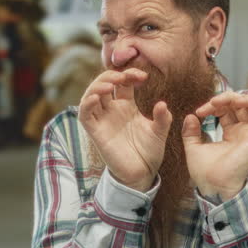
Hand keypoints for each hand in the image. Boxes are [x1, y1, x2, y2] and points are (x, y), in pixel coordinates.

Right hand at [79, 69, 171, 191]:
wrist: (142, 174)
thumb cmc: (150, 152)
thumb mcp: (159, 132)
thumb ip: (162, 118)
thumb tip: (162, 104)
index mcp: (126, 105)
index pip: (122, 82)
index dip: (129, 74)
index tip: (143, 76)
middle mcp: (112, 110)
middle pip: (103, 84)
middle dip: (111, 75)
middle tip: (124, 77)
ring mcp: (102, 120)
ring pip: (90, 95)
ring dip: (97, 85)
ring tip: (110, 83)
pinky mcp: (95, 132)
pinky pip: (85, 115)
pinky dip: (87, 104)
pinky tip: (97, 97)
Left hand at [182, 92, 247, 200]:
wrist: (213, 185)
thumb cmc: (205, 172)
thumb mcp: (194, 147)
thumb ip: (190, 132)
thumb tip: (190, 116)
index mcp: (231, 133)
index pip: (227, 108)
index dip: (215, 104)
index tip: (199, 112)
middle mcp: (244, 132)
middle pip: (242, 103)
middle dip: (227, 98)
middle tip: (213, 102)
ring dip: (246, 98)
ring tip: (233, 101)